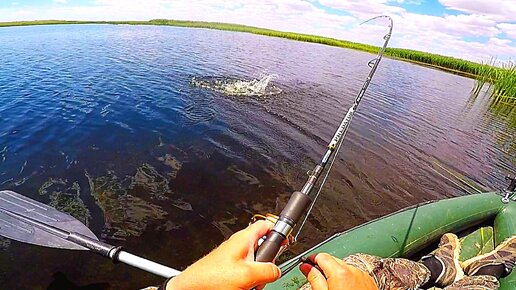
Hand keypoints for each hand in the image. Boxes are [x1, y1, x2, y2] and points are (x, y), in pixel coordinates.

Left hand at [166, 220, 280, 289]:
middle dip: (268, 262)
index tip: (287, 238)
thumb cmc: (211, 278)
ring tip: (249, 284)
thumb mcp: (248, 274)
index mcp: (244, 238)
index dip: (278, 230)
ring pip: (257, 264)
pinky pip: (247, 274)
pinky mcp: (230, 269)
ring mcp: (235, 258)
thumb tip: (277, 270)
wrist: (193, 289)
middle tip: (263, 273)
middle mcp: (239, 245)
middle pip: (264, 249)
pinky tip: (243, 288)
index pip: (266, 225)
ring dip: (258, 276)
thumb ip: (268, 270)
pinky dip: (249, 281)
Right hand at [299, 253, 377, 289]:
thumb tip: (306, 268)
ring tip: (331, 288)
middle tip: (316, 277)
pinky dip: (347, 278)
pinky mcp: (368, 282)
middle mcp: (353, 271)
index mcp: (340, 273)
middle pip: (333, 260)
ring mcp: (362, 276)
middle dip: (323, 266)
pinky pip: (354, 274)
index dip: (311, 260)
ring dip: (336, 273)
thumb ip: (314, 279)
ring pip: (344, 267)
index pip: (321, 256)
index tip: (306, 265)